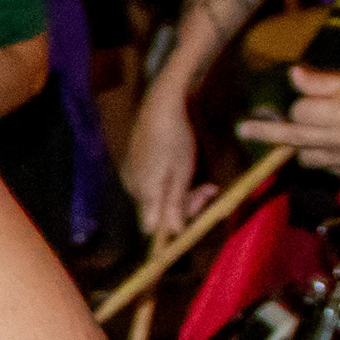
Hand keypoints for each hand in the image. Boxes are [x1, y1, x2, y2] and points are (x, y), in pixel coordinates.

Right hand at [120, 87, 204, 240]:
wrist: (159, 108)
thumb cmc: (175, 139)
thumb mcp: (182, 173)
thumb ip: (176, 203)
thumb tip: (175, 232)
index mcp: (145, 191)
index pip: (153, 226)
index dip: (174, 223)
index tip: (197, 207)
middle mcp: (132, 187)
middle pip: (156, 211)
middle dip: (184, 204)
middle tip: (209, 189)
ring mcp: (130, 176)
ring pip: (156, 198)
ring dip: (178, 193)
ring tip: (201, 179)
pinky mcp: (133, 166)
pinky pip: (150, 185)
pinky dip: (167, 183)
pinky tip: (180, 170)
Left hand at [238, 69, 339, 180]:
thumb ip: (324, 82)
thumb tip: (292, 76)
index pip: (301, 113)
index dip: (300, 106)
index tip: (307, 102)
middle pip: (295, 139)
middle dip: (268, 133)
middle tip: (244, 130)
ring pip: (307, 157)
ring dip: (302, 145)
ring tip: (312, 132)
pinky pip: (326, 167)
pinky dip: (323, 155)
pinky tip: (334, 143)